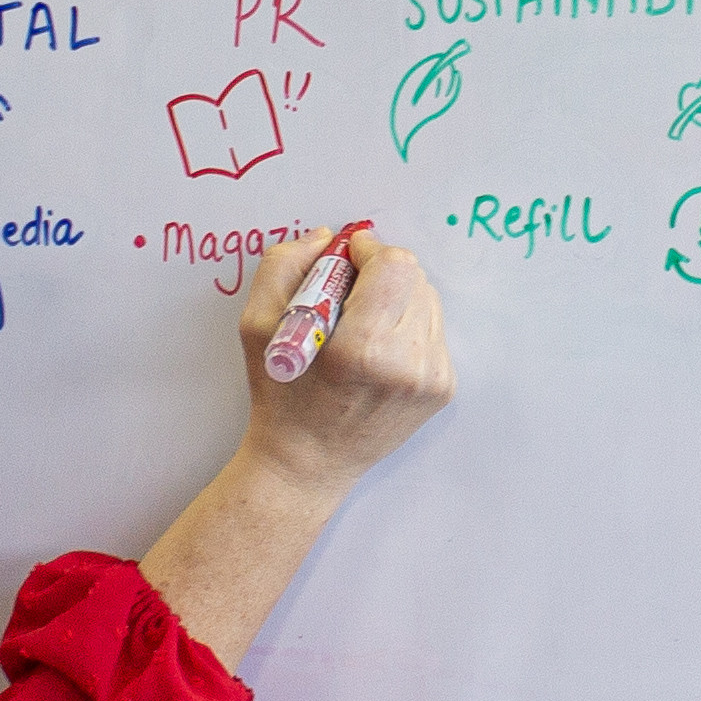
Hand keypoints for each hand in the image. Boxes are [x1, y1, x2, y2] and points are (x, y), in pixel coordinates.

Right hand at [233, 226, 454, 495]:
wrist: (308, 463)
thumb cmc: (280, 397)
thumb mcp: (258, 326)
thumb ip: (283, 266)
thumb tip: (327, 237)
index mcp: (362, 350)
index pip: (394, 265)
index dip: (368, 251)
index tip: (346, 259)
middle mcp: (407, 365)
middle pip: (415, 278)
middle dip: (381, 274)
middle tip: (348, 294)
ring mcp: (431, 380)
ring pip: (428, 300)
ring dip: (397, 299)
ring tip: (362, 325)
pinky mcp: (443, 389)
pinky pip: (432, 331)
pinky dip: (406, 327)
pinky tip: (377, 350)